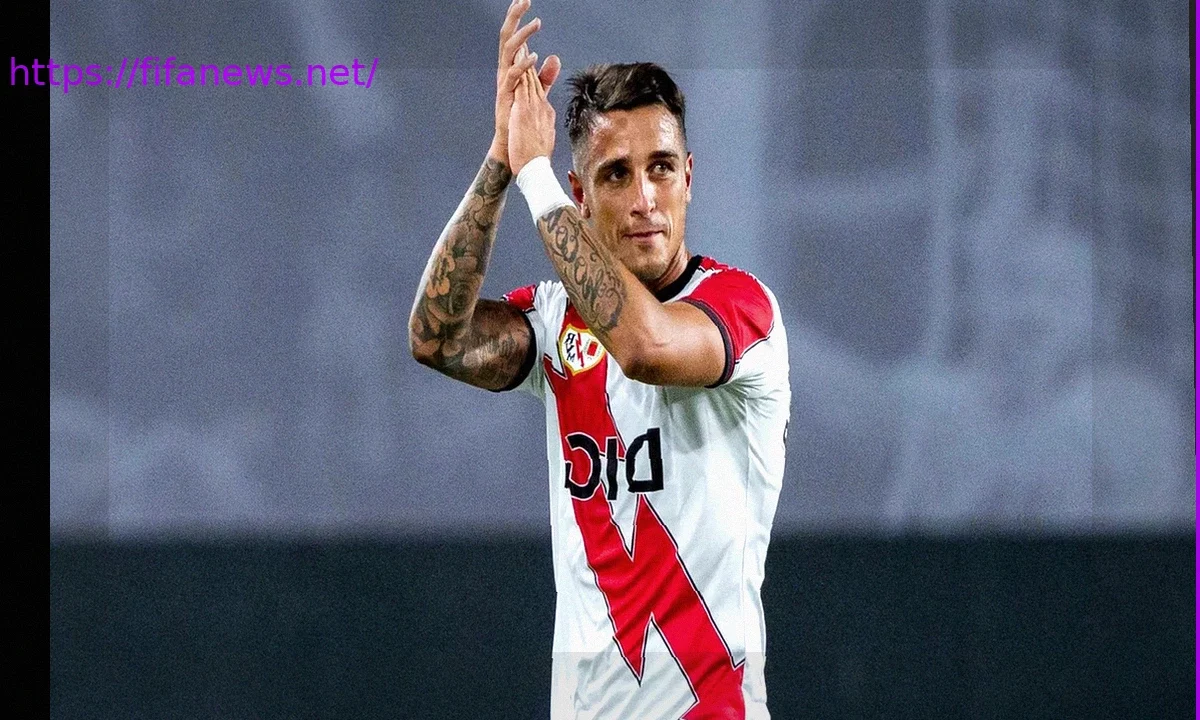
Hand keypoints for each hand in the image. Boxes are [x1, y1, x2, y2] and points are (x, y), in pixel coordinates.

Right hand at [491, 0, 560, 166]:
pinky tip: (534, 56)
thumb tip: (554, 58)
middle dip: (514, 18)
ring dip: (522, 36)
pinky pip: (512, 76)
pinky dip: (523, 65)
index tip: (524, 0)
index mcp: (513, 69)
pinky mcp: (505, 96)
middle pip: (507, 38)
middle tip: (523, 0)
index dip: (518, 19)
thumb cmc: (523, 120)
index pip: (515, 37)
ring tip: (536, 24)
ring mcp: (504, 83)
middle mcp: (505, 72)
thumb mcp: (537, 93)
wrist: (516, 146)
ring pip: (508, 52)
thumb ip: (545, 76)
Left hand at [507, 51, 558, 176]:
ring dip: (525, 61)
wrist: (535, 170)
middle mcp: (542, 108)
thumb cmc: (536, 161)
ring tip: (521, 43)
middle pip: (536, 80)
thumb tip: (543, 127)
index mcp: (545, 114)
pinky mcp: (525, 111)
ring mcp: (534, 108)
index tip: (529, 61)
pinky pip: (522, 86)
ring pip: (530, 79)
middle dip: (530, 62)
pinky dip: (520, 71)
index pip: (539, 90)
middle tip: (526, 42)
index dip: (534, 74)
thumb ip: (541, 129)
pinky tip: (516, 60)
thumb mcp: (541, 140)